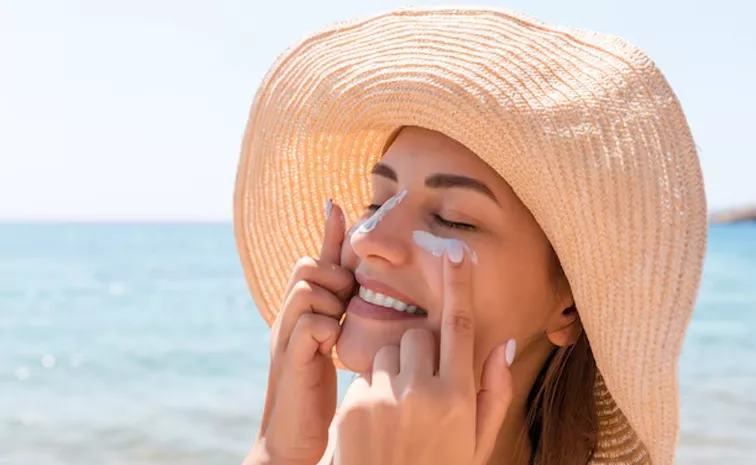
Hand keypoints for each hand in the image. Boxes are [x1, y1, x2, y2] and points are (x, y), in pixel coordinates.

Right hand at [247, 201, 354, 464]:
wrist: (294, 439)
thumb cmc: (318, 393)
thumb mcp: (333, 346)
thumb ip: (343, 316)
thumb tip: (360, 290)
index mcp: (303, 312)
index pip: (315, 261)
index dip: (328, 233)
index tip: (338, 203)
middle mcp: (289, 317)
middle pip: (306, 265)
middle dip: (332, 275)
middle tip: (345, 302)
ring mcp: (285, 336)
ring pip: (306, 287)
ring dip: (330, 300)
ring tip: (339, 325)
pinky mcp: (289, 358)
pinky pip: (309, 322)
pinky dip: (325, 328)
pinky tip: (332, 347)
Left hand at [334, 244, 514, 464]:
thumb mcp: (477, 442)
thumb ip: (495, 392)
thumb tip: (504, 344)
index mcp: (458, 398)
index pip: (460, 327)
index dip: (459, 285)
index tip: (455, 252)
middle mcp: (422, 392)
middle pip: (418, 335)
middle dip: (420, 351)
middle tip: (421, 387)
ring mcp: (385, 398)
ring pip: (389, 351)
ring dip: (394, 370)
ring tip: (398, 411)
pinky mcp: (353, 405)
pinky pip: (365, 375)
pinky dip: (372, 390)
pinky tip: (377, 423)